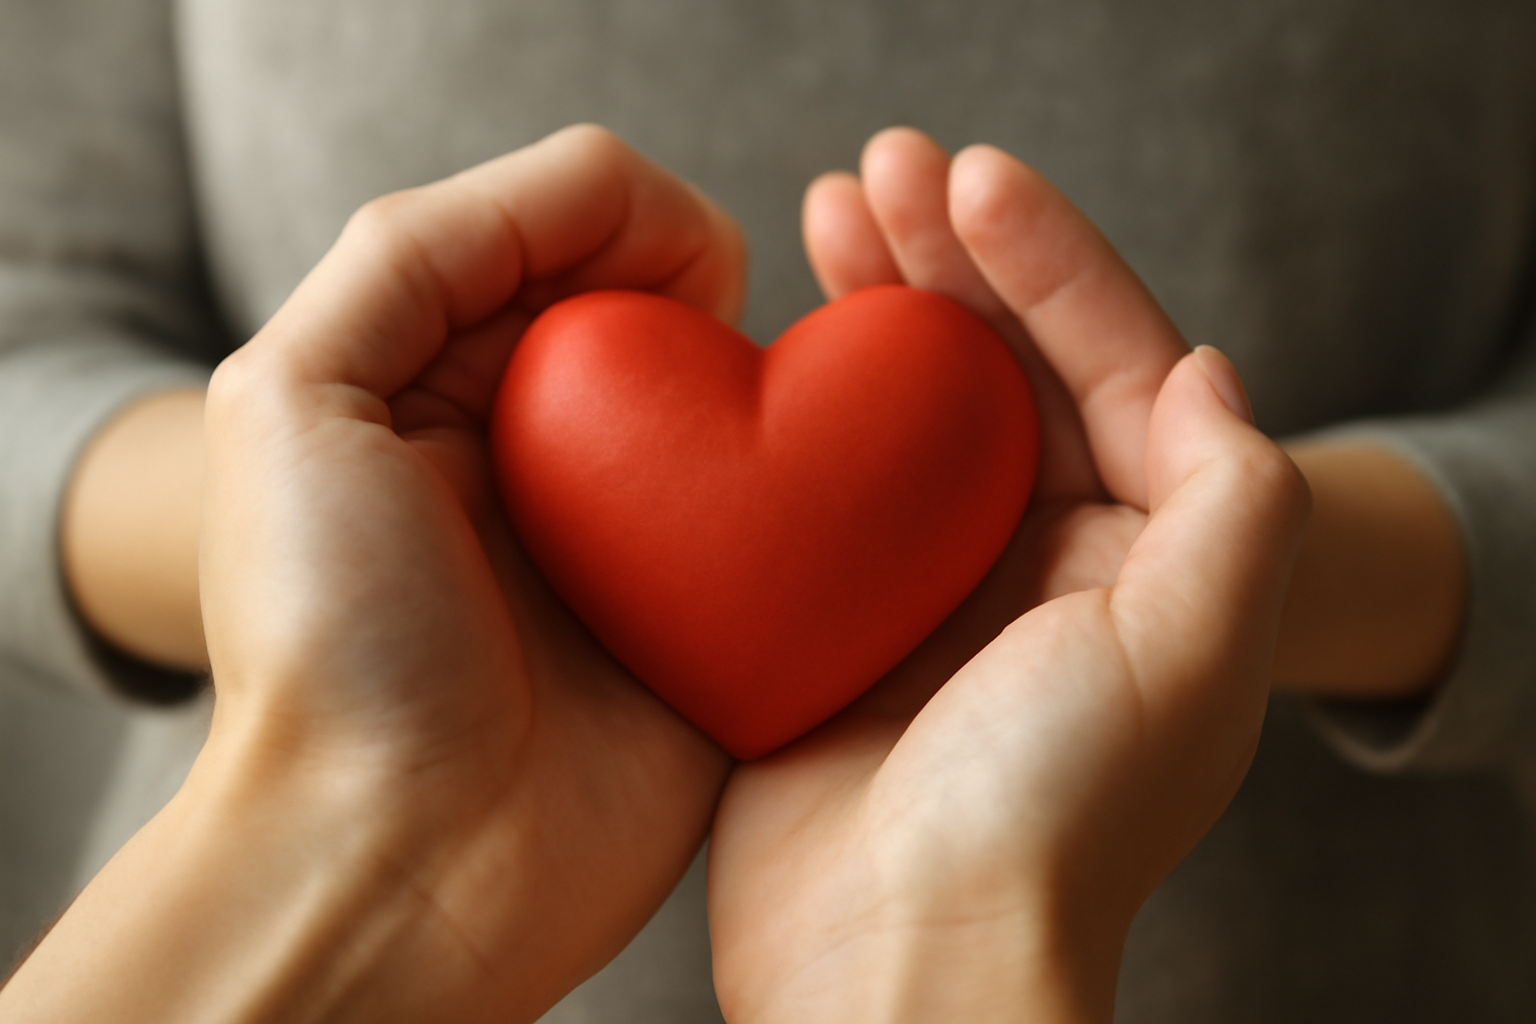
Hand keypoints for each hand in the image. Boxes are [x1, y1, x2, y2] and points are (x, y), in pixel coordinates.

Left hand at [4, 126, 739, 1023]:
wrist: (398, 860)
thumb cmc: (334, 641)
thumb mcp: (296, 398)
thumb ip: (415, 256)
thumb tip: (612, 209)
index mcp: (451, 388)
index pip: (566, 243)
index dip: (633, 222)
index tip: (685, 271)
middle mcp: (552, 456)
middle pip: (665, 313)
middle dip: (714, 291)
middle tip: (729, 332)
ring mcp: (641, 542)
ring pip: (744, 411)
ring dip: (783, 387)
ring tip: (787, 414)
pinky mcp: (717, 626)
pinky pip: (796, 529)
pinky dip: (826, 489)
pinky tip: (826, 491)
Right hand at [707, 129, 1309, 1022]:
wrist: (901, 966)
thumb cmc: (1049, 825)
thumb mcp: (1191, 657)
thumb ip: (1233, 502)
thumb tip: (1206, 365)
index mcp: (1143, 557)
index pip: (1110, 365)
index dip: (1049, 260)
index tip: (969, 180)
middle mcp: (1045, 561)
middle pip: (1001, 367)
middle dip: (949, 258)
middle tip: (876, 169)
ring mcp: (933, 586)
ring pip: (908, 410)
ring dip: (872, 306)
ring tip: (821, 213)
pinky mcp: (837, 620)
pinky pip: (825, 484)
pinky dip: (800, 408)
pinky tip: (765, 346)